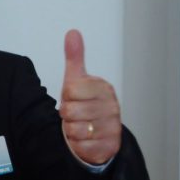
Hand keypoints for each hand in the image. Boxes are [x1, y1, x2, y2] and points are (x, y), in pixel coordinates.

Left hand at [59, 29, 121, 164]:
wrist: (99, 134)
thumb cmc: (84, 105)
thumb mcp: (77, 81)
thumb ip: (74, 58)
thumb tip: (72, 33)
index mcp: (103, 88)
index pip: (70, 90)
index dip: (66, 97)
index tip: (74, 98)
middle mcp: (111, 106)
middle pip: (70, 111)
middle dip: (67, 116)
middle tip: (75, 115)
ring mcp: (112, 126)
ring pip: (74, 130)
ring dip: (72, 131)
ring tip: (80, 126)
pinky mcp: (109, 145)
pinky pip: (81, 146)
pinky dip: (78, 145)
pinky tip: (85, 139)